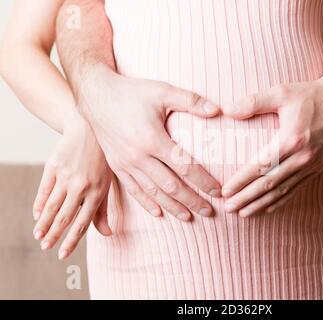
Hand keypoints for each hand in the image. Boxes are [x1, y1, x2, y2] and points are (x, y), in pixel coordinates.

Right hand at [33, 112, 111, 259]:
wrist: (89, 130)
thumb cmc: (102, 160)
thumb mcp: (108, 183)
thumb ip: (104, 209)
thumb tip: (107, 234)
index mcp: (98, 191)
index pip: (83, 222)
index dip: (72, 240)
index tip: (62, 254)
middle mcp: (82, 185)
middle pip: (65, 216)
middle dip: (55, 235)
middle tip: (46, 248)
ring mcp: (66, 175)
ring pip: (52, 206)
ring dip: (44, 223)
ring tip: (39, 236)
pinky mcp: (53, 166)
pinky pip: (44, 190)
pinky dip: (39, 204)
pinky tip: (37, 215)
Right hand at [78, 64, 221, 220]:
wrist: (95, 94)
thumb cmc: (131, 92)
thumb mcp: (162, 91)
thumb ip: (191, 101)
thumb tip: (218, 110)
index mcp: (152, 139)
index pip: (184, 167)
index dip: (203, 181)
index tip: (218, 192)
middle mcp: (138, 156)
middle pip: (171, 186)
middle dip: (192, 200)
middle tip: (209, 211)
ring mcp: (125, 164)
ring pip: (152, 192)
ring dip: (172, 206)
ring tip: (189, 216)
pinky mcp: (116, 166)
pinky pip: (133, 190)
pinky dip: (147, 203)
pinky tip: (159, 212)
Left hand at [220, 68, 322, 215]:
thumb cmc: (311, 94)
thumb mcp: (281, 92)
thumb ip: (253, 102)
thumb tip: (227, 109)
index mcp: (291, 139)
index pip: (260, 166)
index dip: (240, 181)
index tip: (225, 191)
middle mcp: (302, 157)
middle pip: (268, 184)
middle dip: (246, 198)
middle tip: (228, 208)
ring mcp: (312, 165)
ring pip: (282, 191)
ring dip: (261, 204)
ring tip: (243, 214)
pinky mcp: (318, 168)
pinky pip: (296, 189)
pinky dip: (280, 201)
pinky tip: (268, 208)